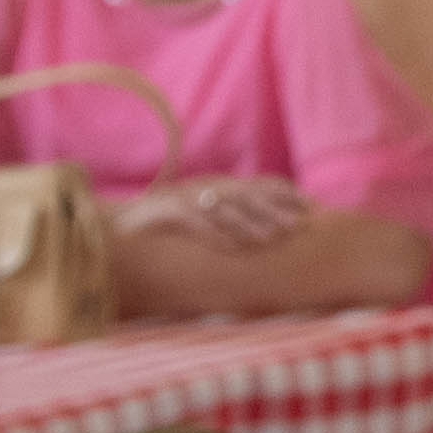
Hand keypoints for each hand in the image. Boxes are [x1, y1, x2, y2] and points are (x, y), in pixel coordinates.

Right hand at [130, 172, 320, 246]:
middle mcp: (203, 186)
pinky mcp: (166, 210)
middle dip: (274, 210)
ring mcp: (184, 196)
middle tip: (298, 227)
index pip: (257, 184)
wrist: (120, 218)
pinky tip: (232, 248)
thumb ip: (233, 214)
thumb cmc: (166, 220)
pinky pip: (195, 222)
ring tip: (269, 239)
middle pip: (245, 195)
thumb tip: (271, 228)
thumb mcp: (204, 211)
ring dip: (248, 224)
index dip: (286, 193)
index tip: (312, 206)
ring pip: (222, 208)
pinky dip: (214, 234)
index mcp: (216, 184)